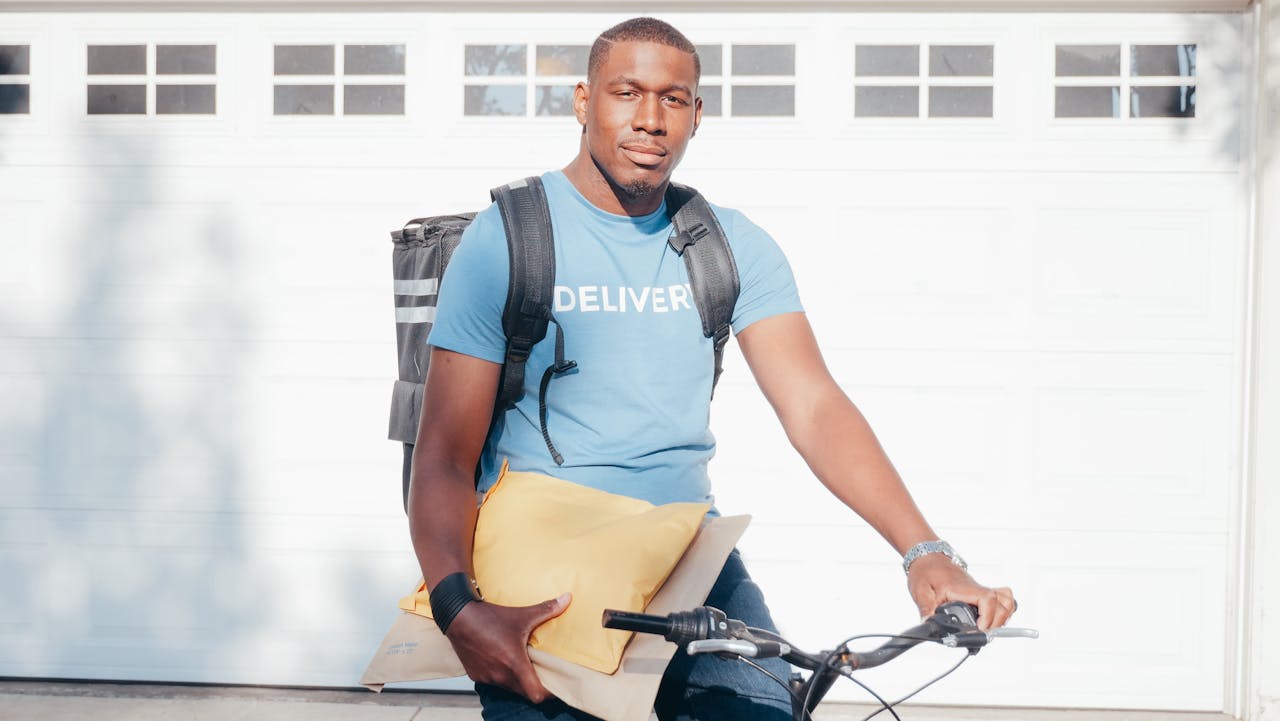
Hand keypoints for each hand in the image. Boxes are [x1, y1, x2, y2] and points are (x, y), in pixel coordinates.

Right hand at [444, 593, 570, 702]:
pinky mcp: (475, 675)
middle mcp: (500, 676)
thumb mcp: (522, 614)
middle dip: (536, 685)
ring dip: (519, 681)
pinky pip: (494, 682)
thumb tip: (568, 598)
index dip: (549, 693)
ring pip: (509, 688)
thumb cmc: (490, 617)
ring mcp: (486, 677)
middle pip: (525, 692)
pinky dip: (502, 676)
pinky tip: (505, 661)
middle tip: (545, 673)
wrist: (457, 616)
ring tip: (526, 666)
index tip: (556, 684)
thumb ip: (547, 609)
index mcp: (514, 665)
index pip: (536, 694)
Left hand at [906, 554, 1015, 630]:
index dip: (988, 616)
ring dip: (1002, 617)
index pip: (987, 599)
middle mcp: (975, 588)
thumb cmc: (925, 571)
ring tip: (988, 628)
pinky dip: (1003, 610)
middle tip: (981, 633)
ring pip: (1006, 601)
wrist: (927, 557)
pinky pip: (1002, 598)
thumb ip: (927, 610)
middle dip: (996, 622)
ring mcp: (979, 589)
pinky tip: (992, 619)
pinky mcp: (980, 591)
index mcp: (962, 588)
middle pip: (1002, 603)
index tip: (979, 628)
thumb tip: (929, 626)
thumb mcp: (921, 592)